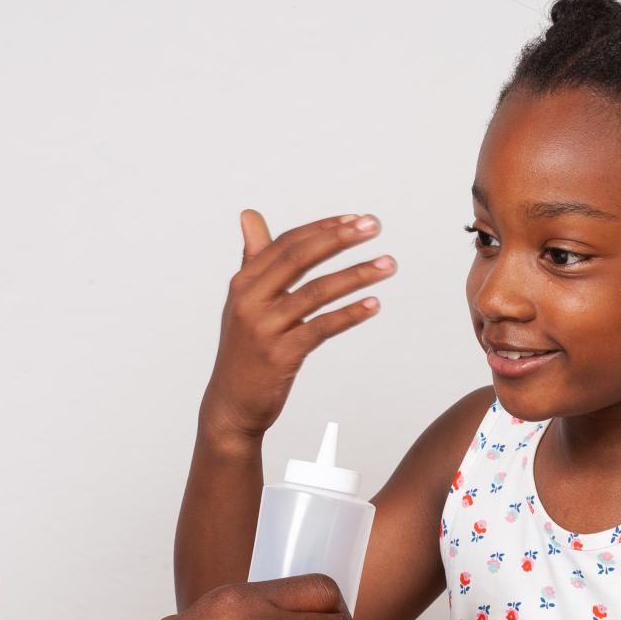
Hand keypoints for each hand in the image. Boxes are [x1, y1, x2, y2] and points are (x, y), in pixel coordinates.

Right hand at [200, 211, 393, 443]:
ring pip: (317, 291)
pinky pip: (322, 327)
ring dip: (357, 275)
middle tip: (375, 226)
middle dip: (340, 238)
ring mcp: (265, 328)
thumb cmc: (244, 350)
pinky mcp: (281, 355)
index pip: (287, 243)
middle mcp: (251, 300)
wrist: (231, 404)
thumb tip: (250, 215)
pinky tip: (373, 305)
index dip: (323, 228)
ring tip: (388, 264)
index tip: (355, 218)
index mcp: (244, 283)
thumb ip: (253, 258)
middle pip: (300, 258)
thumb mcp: (243, 301)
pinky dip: (350, 314)